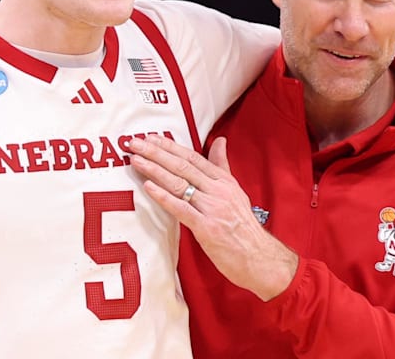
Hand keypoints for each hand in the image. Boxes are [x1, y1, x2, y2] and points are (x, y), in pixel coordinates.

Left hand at [128, 135, 297, 300]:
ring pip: (179, 184)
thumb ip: (222, 166)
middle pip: (182, 166)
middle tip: (135, 143)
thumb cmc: (244, 227)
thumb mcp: (236, 191)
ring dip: (154, 170)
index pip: (193, 158)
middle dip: (156, 153)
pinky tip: (148, 187)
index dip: (170, 146)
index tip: (152, 137)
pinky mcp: (206, 228)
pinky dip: (164, 196)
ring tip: (136, 160)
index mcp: (224, 181)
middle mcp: (218, 191)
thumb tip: (220, 141)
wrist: (259, 257)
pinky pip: (181, 209)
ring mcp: (212, 208)